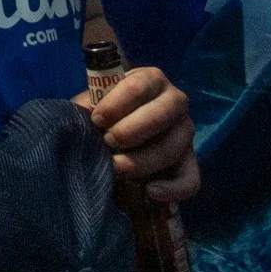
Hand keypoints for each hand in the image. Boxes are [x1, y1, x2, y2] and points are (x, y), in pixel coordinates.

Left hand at [73, 64, 198, 201]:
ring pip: (173, 148)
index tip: (96, 120)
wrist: (114, 139)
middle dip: (132, 130)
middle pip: (162, 114)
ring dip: (144, 161)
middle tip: (108, 142)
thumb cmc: (101, 115)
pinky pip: (191, 179)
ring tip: (117, 168)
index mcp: (151, 80)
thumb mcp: (92, 106)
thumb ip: (87, 107)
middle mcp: (175, 102)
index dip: (117, 104)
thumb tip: (79, 118)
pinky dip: (172, 189)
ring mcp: (185, 133)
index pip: (139, 85)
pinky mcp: (190, 163)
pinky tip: (149, 191)